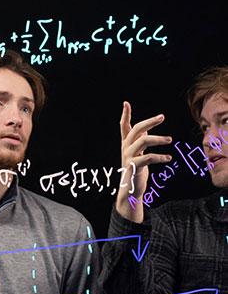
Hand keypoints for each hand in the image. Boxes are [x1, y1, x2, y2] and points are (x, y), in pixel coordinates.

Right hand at [116, 101, 171, 222]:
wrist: (130, 191)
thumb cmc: (136, 170)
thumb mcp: (138, 154)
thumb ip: (140, 142)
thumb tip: (146, 130)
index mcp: (126, 144)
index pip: (124, 127)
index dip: (125, 115)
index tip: (126, 103)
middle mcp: (125, 148)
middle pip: (136, 129)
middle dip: (149, 122)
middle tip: (162, 117)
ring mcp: (129, 157)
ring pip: (143, 141)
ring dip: (159, 139)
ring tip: (170, 140)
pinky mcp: (134, 166)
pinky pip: (148, 157)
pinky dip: (160, 157)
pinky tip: (168, 159)